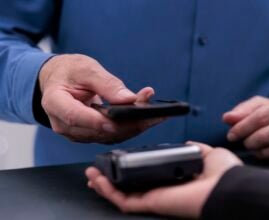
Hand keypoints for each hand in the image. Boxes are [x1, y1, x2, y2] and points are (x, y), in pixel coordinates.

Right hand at [39, 54, 163, 143]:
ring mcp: (77, 133)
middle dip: (127, 123)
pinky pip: (111, 135)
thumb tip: (128, 99)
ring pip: (108, 136)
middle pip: (98, 130)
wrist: (59, 80)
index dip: (98, 121)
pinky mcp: (90, 135)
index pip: (75, 117)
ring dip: (132, 127)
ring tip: (153, 115)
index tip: (121, 118)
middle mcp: (64, 124)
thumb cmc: (68, 72)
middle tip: (150, 111)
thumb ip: (106, 84)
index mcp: (55, 103)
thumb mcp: (86, 68)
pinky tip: (143, 119)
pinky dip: (128, 128)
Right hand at [85, 142, 241, 218]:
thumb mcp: (209, 154)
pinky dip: (109, 191)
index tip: (120, 160)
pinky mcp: (151, 203)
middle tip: (97, 170)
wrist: (230, 189)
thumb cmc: (225, 175)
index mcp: (173, 178)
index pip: (147, 176)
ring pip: (123, 194)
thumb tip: (187, 143)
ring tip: (91, 174)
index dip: (132, 170)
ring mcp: (155, 197)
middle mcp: (162, 189)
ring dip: (105, 185)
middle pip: (130, 186)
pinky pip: (124, 200)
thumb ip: (195, 148)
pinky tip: (98, 181)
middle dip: (112, 179)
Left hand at [223, 95, 268, 162]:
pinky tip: (265, 149)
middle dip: (247, 140)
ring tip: (254, 143)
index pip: (258, 118)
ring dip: (254, 149)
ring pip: (267, 150)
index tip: (231, 135)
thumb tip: (227, 118)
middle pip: (262, 136)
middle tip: (243, 141)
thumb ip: (243, 110)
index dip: (241, 128)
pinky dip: (264, 155)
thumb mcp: (262, 106)